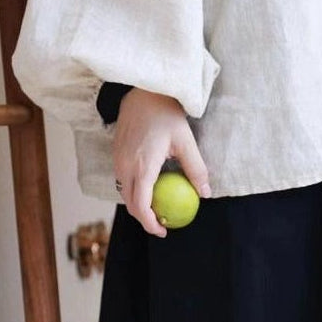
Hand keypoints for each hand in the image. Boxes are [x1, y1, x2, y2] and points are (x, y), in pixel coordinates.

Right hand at [112, 88, 210, 236]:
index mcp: (142, 166)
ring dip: (139, 206)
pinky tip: (151, 190)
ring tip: (158, 209)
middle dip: (145, 220)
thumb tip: (205, 194)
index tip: (164, 230)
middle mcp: (125, 166)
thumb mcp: (186, 142)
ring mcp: (118, 160)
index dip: (150, 223)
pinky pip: (123, 181)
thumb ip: (196, 169)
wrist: (143, 91)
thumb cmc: (166, 114)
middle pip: (130, 204)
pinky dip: (135, 192)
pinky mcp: (116, 154)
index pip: (141, 206)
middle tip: (163, 225)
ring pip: (125, 193)